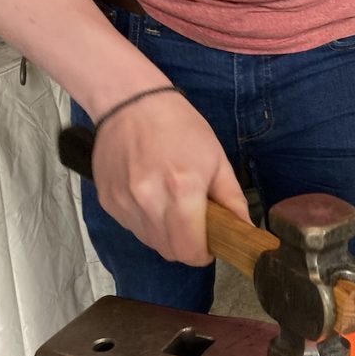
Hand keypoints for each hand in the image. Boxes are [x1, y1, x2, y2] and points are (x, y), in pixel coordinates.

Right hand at [90, 89, 250, 265]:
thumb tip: (246, 231)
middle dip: (187, 247)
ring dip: (166, 236)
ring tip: (171, 207)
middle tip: (194, 227)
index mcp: (182, 190)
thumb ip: (232, 201)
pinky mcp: (108, 201)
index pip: (190, 250)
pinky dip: (146, 223)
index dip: (203, 254)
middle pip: (170, 252)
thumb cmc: (179, 127)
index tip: (209, 244)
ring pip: (150, 242)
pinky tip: (151, 198)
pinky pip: (133, 228)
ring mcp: (125, 202)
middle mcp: (149, 201)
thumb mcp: (216, 160)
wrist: (129, 101)